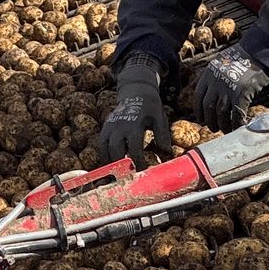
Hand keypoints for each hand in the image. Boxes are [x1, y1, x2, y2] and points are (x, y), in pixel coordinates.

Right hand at [96, 53, 171, 167]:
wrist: (136, 91)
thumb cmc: (150, 108)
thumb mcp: (159, 119)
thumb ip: (162, 136)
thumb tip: (167, 154)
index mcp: (134, 125)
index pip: (134, 148)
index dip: (138, 162)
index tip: (142, 172)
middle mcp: (119, 126)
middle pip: (116, 150)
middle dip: (120, 165)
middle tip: (127, 178)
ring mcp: (110, 126)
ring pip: (104, 148)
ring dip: (110, 163)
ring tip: (116, 175)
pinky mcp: (105, 127)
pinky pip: (101, 144)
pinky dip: (104, 156)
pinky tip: (110, 166)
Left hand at [195, 46, 268, 131]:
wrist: (257, 51)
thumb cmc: (242, 57)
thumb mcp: (221, 63)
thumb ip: (215, 77)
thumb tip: (213, 93)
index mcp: (208, 75)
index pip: (198, 97)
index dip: (199, 110)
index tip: (202, 118)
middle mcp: (216, 83)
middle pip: (208, 108)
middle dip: (210, 121)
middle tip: (214, 128)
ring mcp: (228, 89)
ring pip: (221, 113)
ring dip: (223, 124)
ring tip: (225, 129)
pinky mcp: (241, 94)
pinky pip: (237, 113)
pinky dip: (237, 122)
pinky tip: (238, 126)